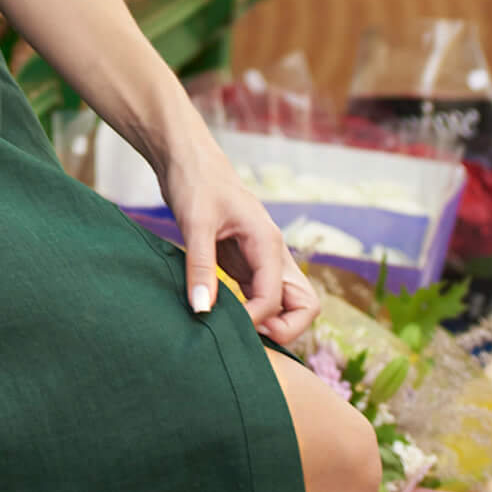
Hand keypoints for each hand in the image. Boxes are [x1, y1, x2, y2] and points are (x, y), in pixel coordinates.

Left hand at [161, 132, 317, 346]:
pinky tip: (226, 318)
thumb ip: (200, 267)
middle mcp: (273, 253)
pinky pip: (263, 297)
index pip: (277, 297)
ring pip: (289, 304)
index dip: (256, 319)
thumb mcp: (195, 223)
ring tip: (236, 330)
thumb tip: (202, 310)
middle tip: (246, 334)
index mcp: (268, 242)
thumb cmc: (194, 181)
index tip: (224, 324)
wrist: (187, 157)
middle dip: (285, 329)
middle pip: (304, 305)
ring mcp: (262, 260)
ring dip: (272, 323)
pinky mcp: (246, 263)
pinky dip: (254, 313)